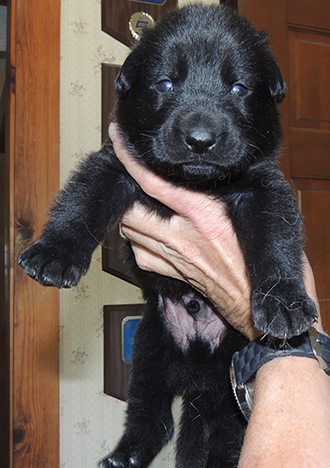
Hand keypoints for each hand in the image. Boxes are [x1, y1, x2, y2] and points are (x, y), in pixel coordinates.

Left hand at [110, 123, 320, 338]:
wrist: (262, 305)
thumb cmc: (262, 259)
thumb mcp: (250, 212)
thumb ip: (223, 194)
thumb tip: (201, 176)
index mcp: (205, 214)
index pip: (154, 182)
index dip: (130, 160)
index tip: (118, 141)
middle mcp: (184, 236)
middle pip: (130, 211)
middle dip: (125, 195)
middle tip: (130, 183)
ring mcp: (176, 258)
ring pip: (130, 233)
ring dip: (130, 218)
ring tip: (140, 206)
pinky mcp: (174, 275)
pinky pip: (141, 257)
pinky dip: (138, 244)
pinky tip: (150, 236)